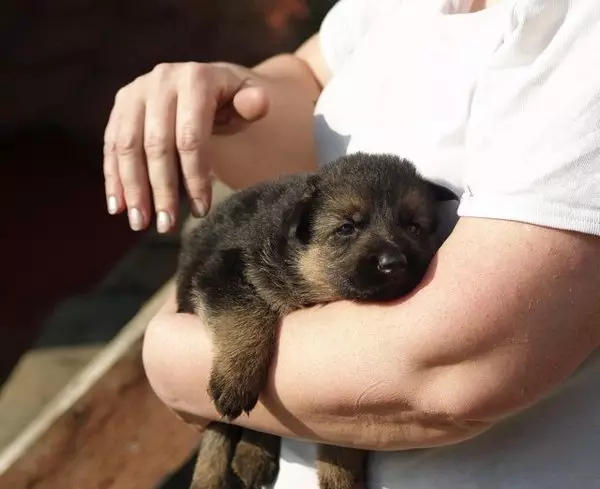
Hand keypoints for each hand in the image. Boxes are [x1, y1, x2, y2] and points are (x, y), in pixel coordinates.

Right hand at [103, 62, 269, 231]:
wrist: (204, 81)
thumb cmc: (231, 99)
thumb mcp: (248, 98)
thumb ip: (254, 103)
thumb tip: (256, 104)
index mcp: (195, 78)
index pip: (191, 137)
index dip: (195, 177)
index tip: (200, 210)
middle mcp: (160, 80)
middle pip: (156, 145)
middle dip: (161, 190)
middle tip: (167, 226)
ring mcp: (135, 91)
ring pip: (127, 147)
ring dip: (132, 189)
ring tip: (140, 223)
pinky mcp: (120, 106)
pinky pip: (112, 145)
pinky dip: (113, 177)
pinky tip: (118, 207)